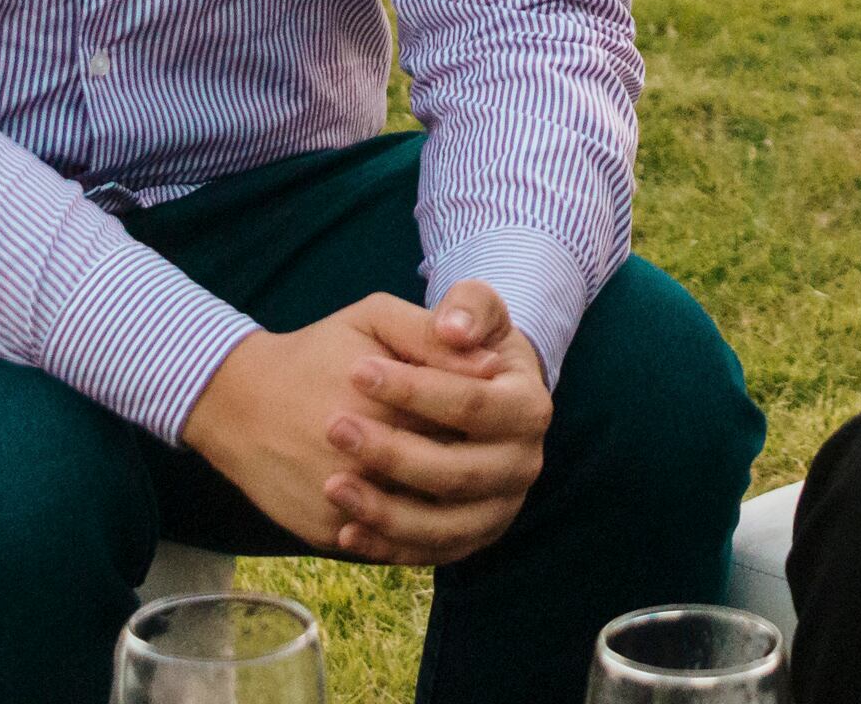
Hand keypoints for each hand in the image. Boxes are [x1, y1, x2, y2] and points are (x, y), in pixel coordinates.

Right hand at [178, 285, 548, 568]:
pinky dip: (416, 534)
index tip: (487, 397)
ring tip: (450, 475)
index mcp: (382, 399)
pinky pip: (391, 547)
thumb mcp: (374, 318)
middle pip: (448, 470)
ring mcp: (345, 503)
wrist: (240, 401)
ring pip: (426, 519)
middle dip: (464, 453)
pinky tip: (427, 507)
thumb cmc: (319, 351)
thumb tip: (490, 365)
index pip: (464, 416)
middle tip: (466, 439)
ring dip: (448, 501)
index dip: (482, 409)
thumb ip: (431, 334)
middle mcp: (361, 458)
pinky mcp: (329, 534)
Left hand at [321, 281, 551, 565]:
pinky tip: (346, 530)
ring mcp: (499, 508)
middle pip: (457, 472)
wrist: (462, 395)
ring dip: (385, 512)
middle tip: (335, 428)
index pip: (471, 404)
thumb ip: (467, 307)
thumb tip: (454, 330)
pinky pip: (430, 554)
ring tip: (332, 486)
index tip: (357, 371)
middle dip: (393, 453)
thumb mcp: (470, 310)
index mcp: (529, 407)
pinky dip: (388, 548)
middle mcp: (523, 465)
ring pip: (444, 526)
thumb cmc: (458, 346)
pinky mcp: (470, 538)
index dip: (414, 390)